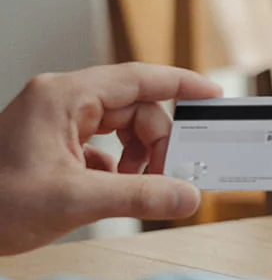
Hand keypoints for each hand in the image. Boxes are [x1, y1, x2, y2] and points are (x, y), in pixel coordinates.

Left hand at [0, 63, 221, 253]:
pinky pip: (101, 147)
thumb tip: (187, 197)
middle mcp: (61, 101)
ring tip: (138, 187)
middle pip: (134, 108)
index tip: (214, 95)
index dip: (182, 85)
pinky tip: (110, 193)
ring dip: (137, 157)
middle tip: (170, 175)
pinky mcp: (50, 145)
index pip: (139, 78)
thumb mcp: (75, 201)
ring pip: (119, 128)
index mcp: (65, 96)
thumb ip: (139, 196)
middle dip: (158, 141)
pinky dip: (116, 169)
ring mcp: (54, 122)